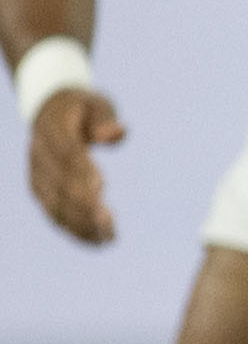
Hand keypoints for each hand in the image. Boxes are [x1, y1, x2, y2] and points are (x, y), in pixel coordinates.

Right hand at [28, 85, 124, 244]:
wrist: (48, 111)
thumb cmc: (81, 108)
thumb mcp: (96, 103)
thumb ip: (105, 118)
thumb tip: (115, 134)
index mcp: (53, 131)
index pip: (68, 154)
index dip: (81, 171)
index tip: (100, 188)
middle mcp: (39, 156)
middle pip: (60, 184)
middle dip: (83, 205)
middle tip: (109, 221)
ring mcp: (36, 176)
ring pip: (55, 205)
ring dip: (80, 224)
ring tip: (108, 237)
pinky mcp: (39, 191)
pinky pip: (54, 213)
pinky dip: (75, 228)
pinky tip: (98, 240)